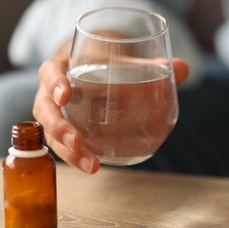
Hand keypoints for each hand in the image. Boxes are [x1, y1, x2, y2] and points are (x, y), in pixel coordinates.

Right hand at [33, 50, 189, 173]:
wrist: (93, 68)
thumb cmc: (106, 63)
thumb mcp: (124, 60)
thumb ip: (152, 65)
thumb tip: (183, 68)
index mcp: (61, 68)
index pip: (49, 72)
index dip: (54, 83)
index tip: (65, 94)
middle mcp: (51, 93)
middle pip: (45, 111)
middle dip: (58, 128)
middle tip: (78, 142)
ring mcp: (56, 114)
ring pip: (52, 134)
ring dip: (68, 152)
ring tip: (90, 165)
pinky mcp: (64, 131)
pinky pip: (63, 146)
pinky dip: (77, 157)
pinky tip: (94, 167)